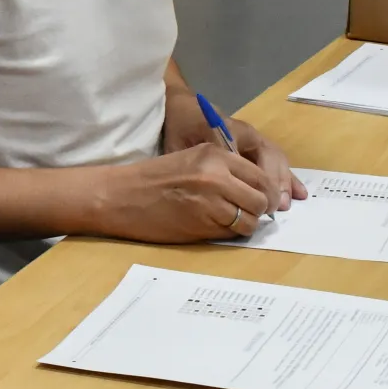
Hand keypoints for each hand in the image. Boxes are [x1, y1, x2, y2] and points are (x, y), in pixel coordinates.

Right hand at [98, 143, 277, 242]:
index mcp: (215, 154)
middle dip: (260, 210)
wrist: (120, 196)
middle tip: (250, 215)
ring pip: (250, 219)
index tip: (264, 201)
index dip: (267, 192)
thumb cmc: (152, 179)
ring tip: (229, 222)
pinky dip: (229, 234)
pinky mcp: (203, 224)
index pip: (260, 176)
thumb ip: (222, 171)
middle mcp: (217, 175)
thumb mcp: (191, 160)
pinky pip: (232, 233)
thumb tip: (256, 191)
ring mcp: (211, 200)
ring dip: (245, 224)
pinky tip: (214, 228)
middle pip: (261, 198)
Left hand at [163, 88, 307, 212]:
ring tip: (285, 204)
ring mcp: (254, 140)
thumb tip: (214, 183)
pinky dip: (287, 178)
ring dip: (284, 182)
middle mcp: (247, 134)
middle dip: (275, 182)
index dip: (259, 178)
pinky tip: (299, 193)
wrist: (183, 108)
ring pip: (277, 160)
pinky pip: (277, 162)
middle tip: (275, 206)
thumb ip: (194, 161)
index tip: (260, 199)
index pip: (251, 155)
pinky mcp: (257, 147)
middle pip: (270, 157)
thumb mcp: (180, 145)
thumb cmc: (180, 127)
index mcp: (230, 130)